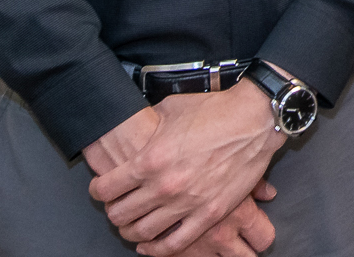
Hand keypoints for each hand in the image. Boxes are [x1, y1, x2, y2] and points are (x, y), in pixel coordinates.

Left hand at [86, 81, 284, 254]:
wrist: (254, 119)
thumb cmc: (214, 110)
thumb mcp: (170, 109)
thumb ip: (147, 126)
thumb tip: (135, 131)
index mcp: (149, 159)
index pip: (106, 189)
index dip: (98, 190)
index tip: (102, 189)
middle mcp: (164, 185)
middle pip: (120, 214)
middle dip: (113, 212)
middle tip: (117, 207)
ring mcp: (187, 203)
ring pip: (143, 232)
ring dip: (131, 232)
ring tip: (132, 226)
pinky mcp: (209, 214)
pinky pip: (174, 244)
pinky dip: (157, 249)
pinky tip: (150, 245)